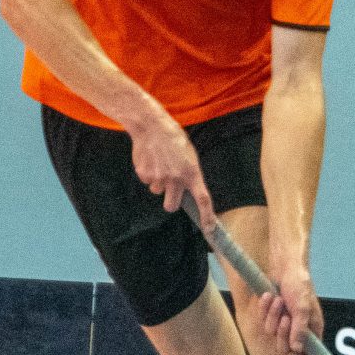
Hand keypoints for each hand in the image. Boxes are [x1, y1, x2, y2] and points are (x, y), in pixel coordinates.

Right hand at [127, 107, 211, 225]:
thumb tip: (184, 189)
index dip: (207, 217)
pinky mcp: (144, 174)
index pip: (203, 199)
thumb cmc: (173, 138)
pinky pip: (146, 181)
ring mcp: (159, 178)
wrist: (151, 125)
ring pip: (157, 192)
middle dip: (169, 200)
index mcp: (192, 172)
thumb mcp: (189, 154)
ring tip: (159, 163)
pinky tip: (150, 159)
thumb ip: (189, 173)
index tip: (210, 229)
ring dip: (158, 182)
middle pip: (171, 206)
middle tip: (169, 187)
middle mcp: (176, 179)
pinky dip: (148, 174)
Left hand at [256, 254, 324, 354]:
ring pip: (273, 333)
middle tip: (285, 318)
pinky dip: (265, 310)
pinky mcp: (273, 315)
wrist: (284, 266)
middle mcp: (300, 327)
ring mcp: (286, 322)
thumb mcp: (301, 308)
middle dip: (282, 333)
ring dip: (273, 316)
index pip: (309, 353)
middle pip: (287, 347)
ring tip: (278, 300)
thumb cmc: (299, 284)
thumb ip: (299, 329)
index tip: (290, 354)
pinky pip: (265, 322)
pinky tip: (269, 297)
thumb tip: (296, 349)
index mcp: (313, 328)